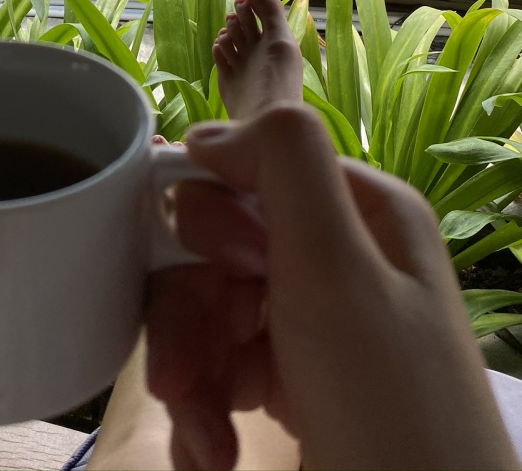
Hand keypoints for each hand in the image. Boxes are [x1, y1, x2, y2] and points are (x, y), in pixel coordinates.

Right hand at [146, 106, 517, 470]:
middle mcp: (340, 259)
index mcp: (362, 212)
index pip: (250, 173)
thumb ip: (284, 166)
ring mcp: (318, 327)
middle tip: (182, 380)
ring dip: (191, 379)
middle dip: (189, 317)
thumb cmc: (385, 409)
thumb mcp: (339, 270)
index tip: (212, 270)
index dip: (210, 220)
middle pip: (218, 251)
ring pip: (210, 316)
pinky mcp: (298, 388)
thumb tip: (208, 131)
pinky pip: (221, 373)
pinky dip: (204, 416)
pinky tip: (213, 457)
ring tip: (207, 445)